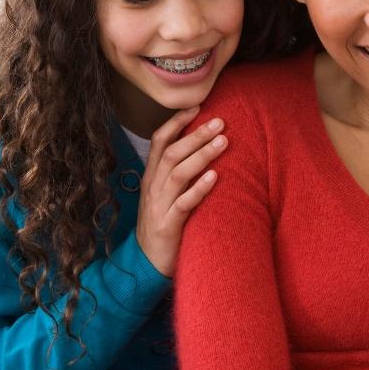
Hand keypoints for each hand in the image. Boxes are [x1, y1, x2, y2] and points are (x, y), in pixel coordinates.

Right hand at [135, 107, 226, 276]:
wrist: (145, 263)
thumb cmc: (163, 223)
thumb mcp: (165, 194)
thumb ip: (178, 172)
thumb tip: (202, 146)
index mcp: (151, 176)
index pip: (160, 141)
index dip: (176, 122)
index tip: (198, 106)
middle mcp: (153, 187)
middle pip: (172, 153)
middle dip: (196, 135)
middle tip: (220, 122)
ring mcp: (158, 206)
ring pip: (177, 173)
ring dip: (201, 155)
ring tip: (223, 141)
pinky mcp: (167, 225)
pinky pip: (183, 204)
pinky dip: (198, 189)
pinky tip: (214, 177)